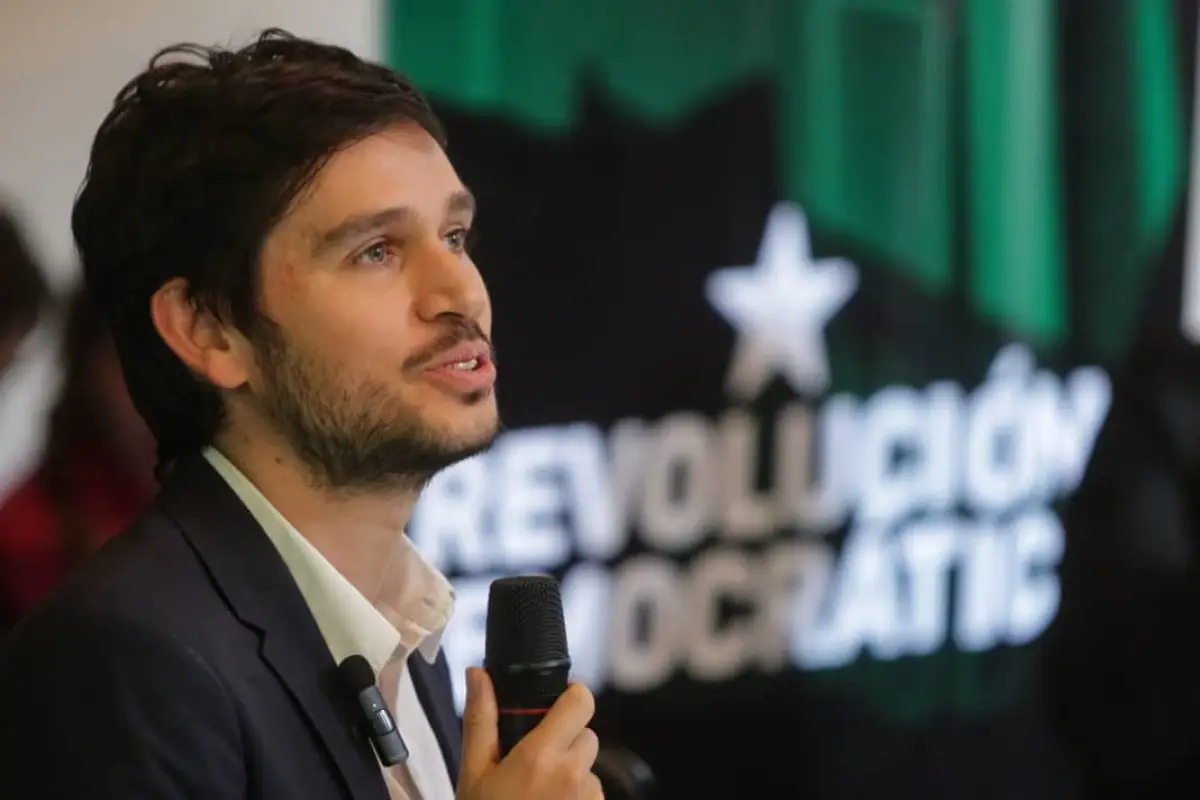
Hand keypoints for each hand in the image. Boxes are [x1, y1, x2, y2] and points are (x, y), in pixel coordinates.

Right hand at [457, 667, 602, 799]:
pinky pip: (592, 797)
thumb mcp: (473, 774)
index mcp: (542, 756)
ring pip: (588, 769)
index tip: (555, 705)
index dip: (571, 697)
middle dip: (564, 742)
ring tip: (537, 797)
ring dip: (570, 775)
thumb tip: (478, 674)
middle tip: (533, 764)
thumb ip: (480, 720)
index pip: (582, 701)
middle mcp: (573, 776)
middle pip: (585, 736)